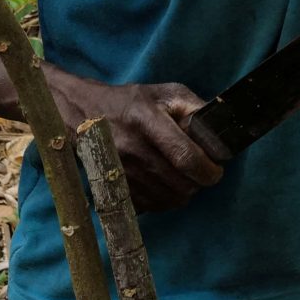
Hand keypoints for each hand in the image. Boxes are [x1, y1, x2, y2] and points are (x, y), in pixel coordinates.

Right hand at [54, 75, 225, 210]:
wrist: (81, 113)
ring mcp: (120, 171)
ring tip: (182, 177)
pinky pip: (150, 206)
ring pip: (167, 199)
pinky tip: (164, 184)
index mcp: (146, 119)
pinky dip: (164, 200)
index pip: (185, 156)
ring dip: (183, 193)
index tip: (216, 169)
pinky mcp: (113, 187)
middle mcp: (131, 148)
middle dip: (198, 183)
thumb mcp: (163, 93)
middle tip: (201, 173)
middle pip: (179, 183)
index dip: (208, 170)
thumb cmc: (129, 102)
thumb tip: (218, 128)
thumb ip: (193, 106)